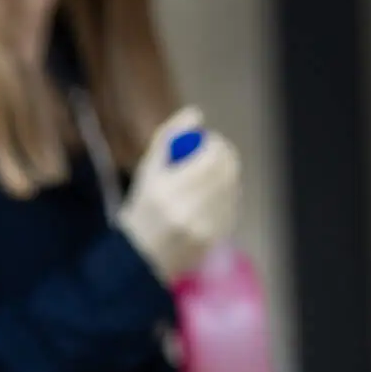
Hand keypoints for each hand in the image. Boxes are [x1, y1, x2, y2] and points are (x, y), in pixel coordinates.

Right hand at [119, 106, 240, 285]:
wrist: (139, 258)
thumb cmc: (143, 208)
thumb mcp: (147, 170)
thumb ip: (168, 138)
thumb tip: (196, 113)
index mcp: (166, 189)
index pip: (212, 155)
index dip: (215, 144)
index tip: (206, 144)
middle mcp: (186, 210)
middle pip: (227, 170)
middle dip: (224, 158)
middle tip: (214, 157)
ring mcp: (202, 228)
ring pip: (232, 189)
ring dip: (226, 178)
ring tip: (209, 180)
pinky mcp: (212, 240)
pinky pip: (231, 208)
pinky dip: (225, 199)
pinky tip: (210, 201)